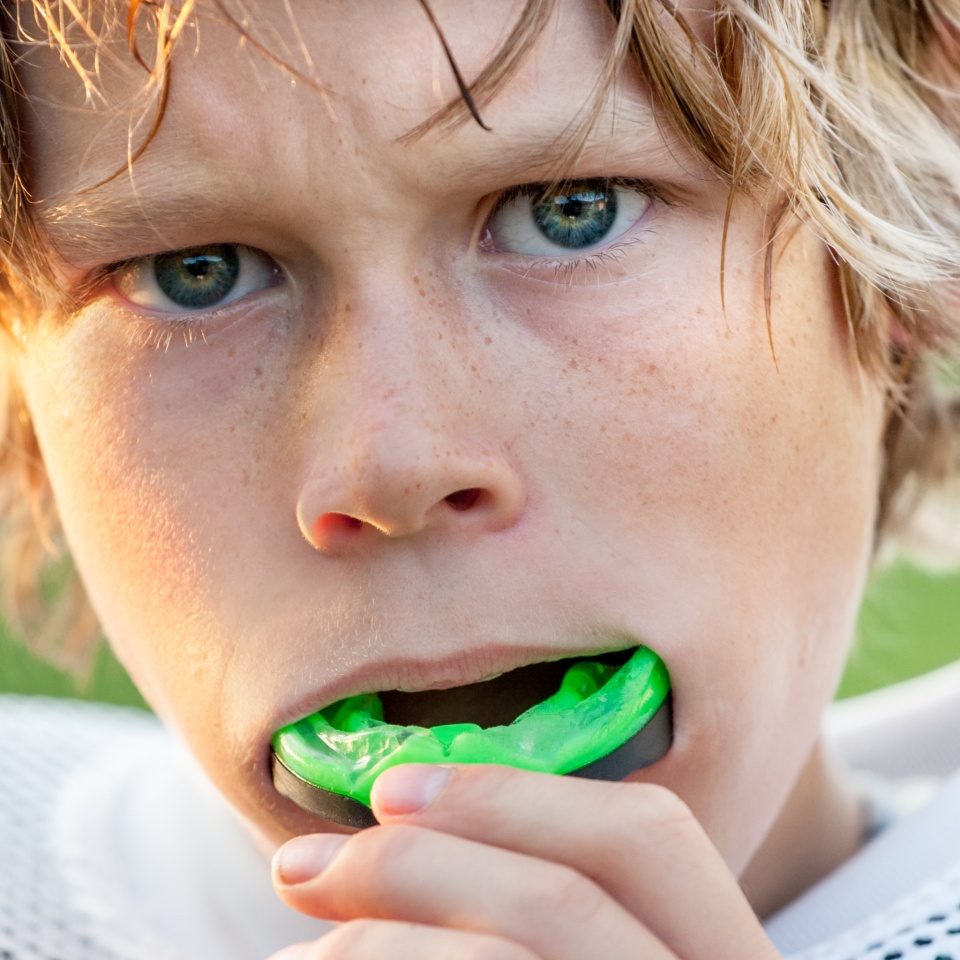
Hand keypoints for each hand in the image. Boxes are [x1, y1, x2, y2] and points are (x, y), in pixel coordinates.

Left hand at [268, 764, 780, 959]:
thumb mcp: (592, 946)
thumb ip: (540, 909)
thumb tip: (405, 828)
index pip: (648, 839)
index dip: (514, 796)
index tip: (389, 790)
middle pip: (565, 899)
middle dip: (416, 864)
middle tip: (299, 867)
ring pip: (504, 959)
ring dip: (377, 943)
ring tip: (300, 958)